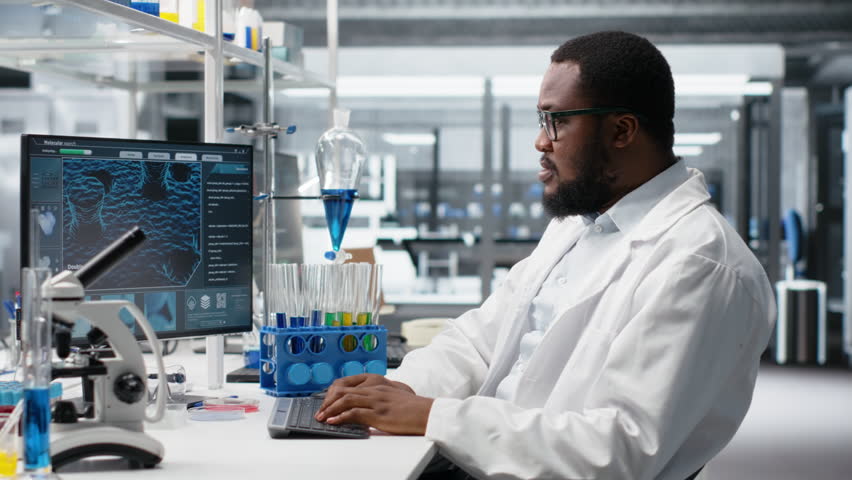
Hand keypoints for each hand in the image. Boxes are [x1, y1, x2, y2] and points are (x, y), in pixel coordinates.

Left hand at [315, 375, 432, 434]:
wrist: (426, 412)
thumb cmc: (411, 406)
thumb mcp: (392, 394)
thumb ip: (377, 397)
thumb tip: (363, 407)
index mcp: (377, 381)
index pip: (347, 383)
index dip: (333, 392)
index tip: (326, 401)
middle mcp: (374, 388)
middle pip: (342, 390)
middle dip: (327, 402)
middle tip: (320, 412)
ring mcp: (376, 400)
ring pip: (345, 400)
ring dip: (330, 409)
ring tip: (322, 418)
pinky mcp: (378, 413)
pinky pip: (354, 413)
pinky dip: (341, 417)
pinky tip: (333, 422)